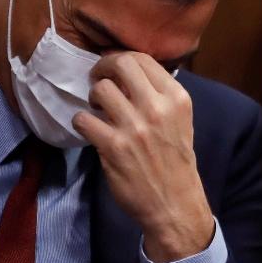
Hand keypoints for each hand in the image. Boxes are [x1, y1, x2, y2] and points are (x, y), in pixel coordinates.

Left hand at [72, 52, 213, 262]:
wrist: (174, 204)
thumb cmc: (175, 161)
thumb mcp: (180, 121)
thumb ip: (159, 95)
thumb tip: (128, 72)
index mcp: (177, 99)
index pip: (143, 59)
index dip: (120, 58)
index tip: (112, 68)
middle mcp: (157, 108)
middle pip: (121, 65)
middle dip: (103, 67)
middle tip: (98, 78)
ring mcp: (134, 127)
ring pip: (101, 90)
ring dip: (93, 96)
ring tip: (97, 108)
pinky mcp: (113, 147)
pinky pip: (84, 119)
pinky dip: (82, 121)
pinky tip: (90, 128)